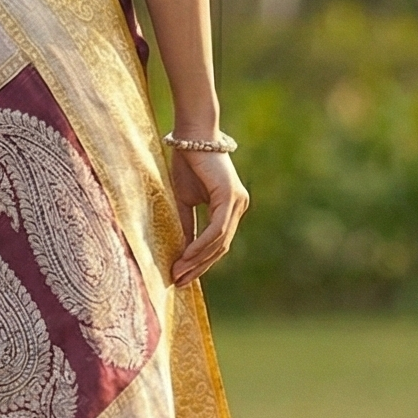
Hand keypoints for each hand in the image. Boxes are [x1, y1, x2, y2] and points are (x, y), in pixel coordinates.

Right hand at [168, 147, 247, 284]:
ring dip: (198, 260)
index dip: (200, 262)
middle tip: (179, 281)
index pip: (218, 243)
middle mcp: (239, 207)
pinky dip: (201, 244)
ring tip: (178, 271)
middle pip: (221, 247)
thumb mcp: (185, 200)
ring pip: (220, 241)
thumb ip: (188, 225)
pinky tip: (186, 255)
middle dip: (199, 267)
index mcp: (230, 208)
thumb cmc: (187, 162)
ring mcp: (238, 202)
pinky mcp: (230, 197)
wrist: (192, 135)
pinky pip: (217, 229)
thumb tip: (183, 251)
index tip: (182, 276)